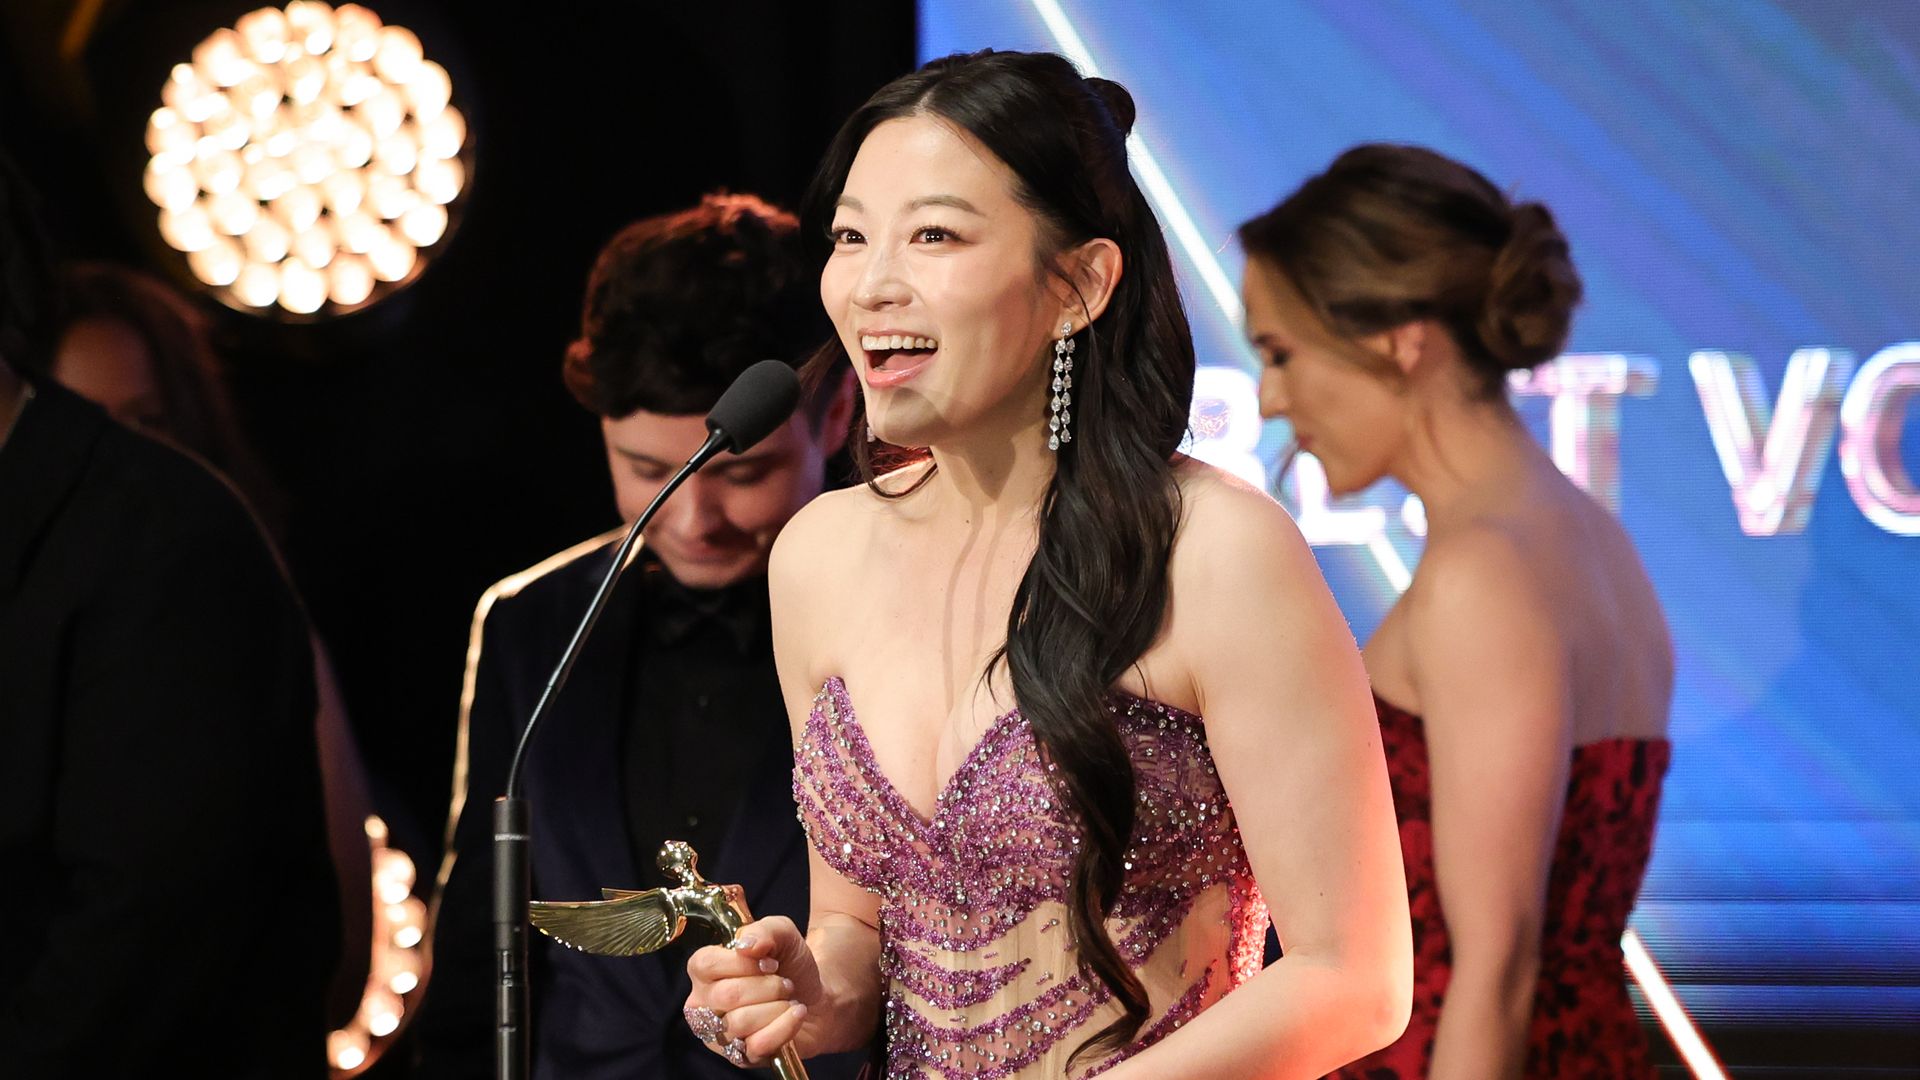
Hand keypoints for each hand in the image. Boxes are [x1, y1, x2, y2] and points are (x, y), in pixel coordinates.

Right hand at [685, 916, 818, 1066]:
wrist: (818, 997)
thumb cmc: (790, 965)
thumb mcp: (782, 933)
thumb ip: (763, 930)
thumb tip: (746, 945)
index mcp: (704, 970)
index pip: (706, 964)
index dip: (742, 963)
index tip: (770, 962)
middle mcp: (703, 1004)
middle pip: (726, 995)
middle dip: (767, 986)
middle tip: (783, 983)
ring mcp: (719, 1033)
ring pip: (740, 1022)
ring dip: (777, 1006)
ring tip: (787, 1000)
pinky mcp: (739, 1057)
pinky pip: (756, 1045)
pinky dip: (785, 1026)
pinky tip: (795, 1014)